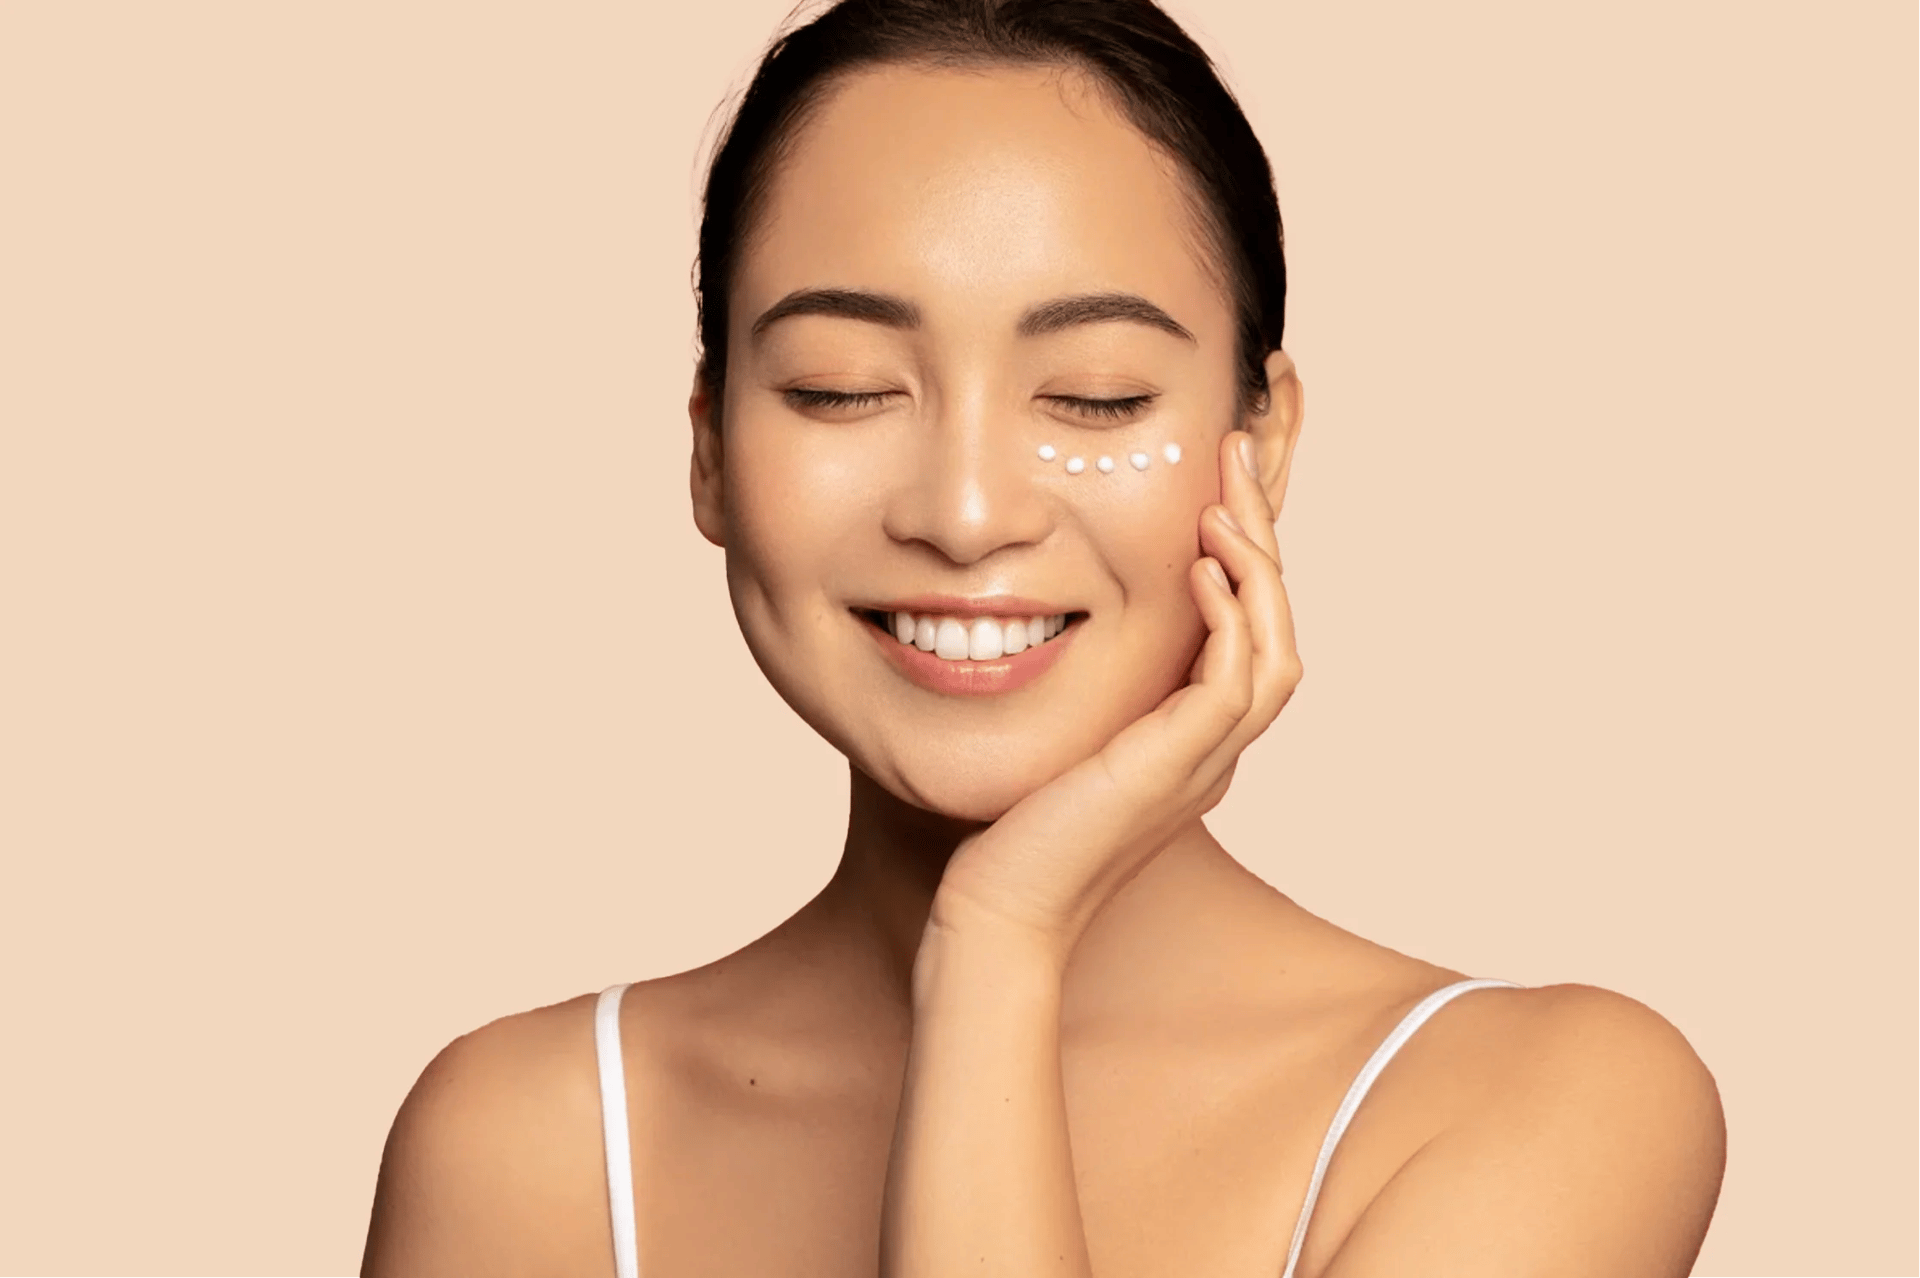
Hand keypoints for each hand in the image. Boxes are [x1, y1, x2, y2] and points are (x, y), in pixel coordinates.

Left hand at [930, 429, 1302, 962]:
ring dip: (1257, 569)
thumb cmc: (1012, 832)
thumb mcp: (1059, 737)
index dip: (1243, 557)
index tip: (1215, 485)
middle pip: (1277, 631)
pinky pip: (1234, 685)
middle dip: (1263, 538)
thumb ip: (1083, 689)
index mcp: (1194, 742)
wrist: (999, 912)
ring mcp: (1204, 766)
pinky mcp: (1175, 772)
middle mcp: (1213, 752)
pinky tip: (1199, 569)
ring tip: (1224, 503)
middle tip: (1237, 457)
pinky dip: (1230, 621)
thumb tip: (1049, 614)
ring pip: (1276, 652)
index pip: (1248, 634)